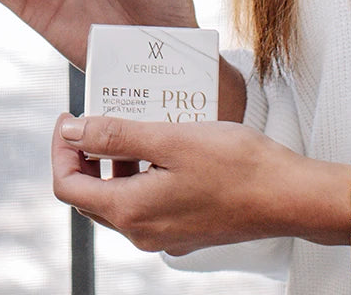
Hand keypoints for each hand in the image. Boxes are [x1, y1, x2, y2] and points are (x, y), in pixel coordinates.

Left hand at [52, 114, 349, 254]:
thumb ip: (114, 136)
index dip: (61, 149)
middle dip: (85, 154)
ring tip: (132, 124)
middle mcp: (143, 232)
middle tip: (97, 116)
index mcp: (132, 212)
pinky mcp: (185, 229)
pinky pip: (146, 201)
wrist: (290, 196)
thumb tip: (71, 132)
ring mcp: (165, 234)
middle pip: (90, 195)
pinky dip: (140, 172)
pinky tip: (159, 144)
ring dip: (114, 161)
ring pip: (118, 197)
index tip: (69, 117)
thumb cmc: (234, 165)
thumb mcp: (167, 138)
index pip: (68, 186)